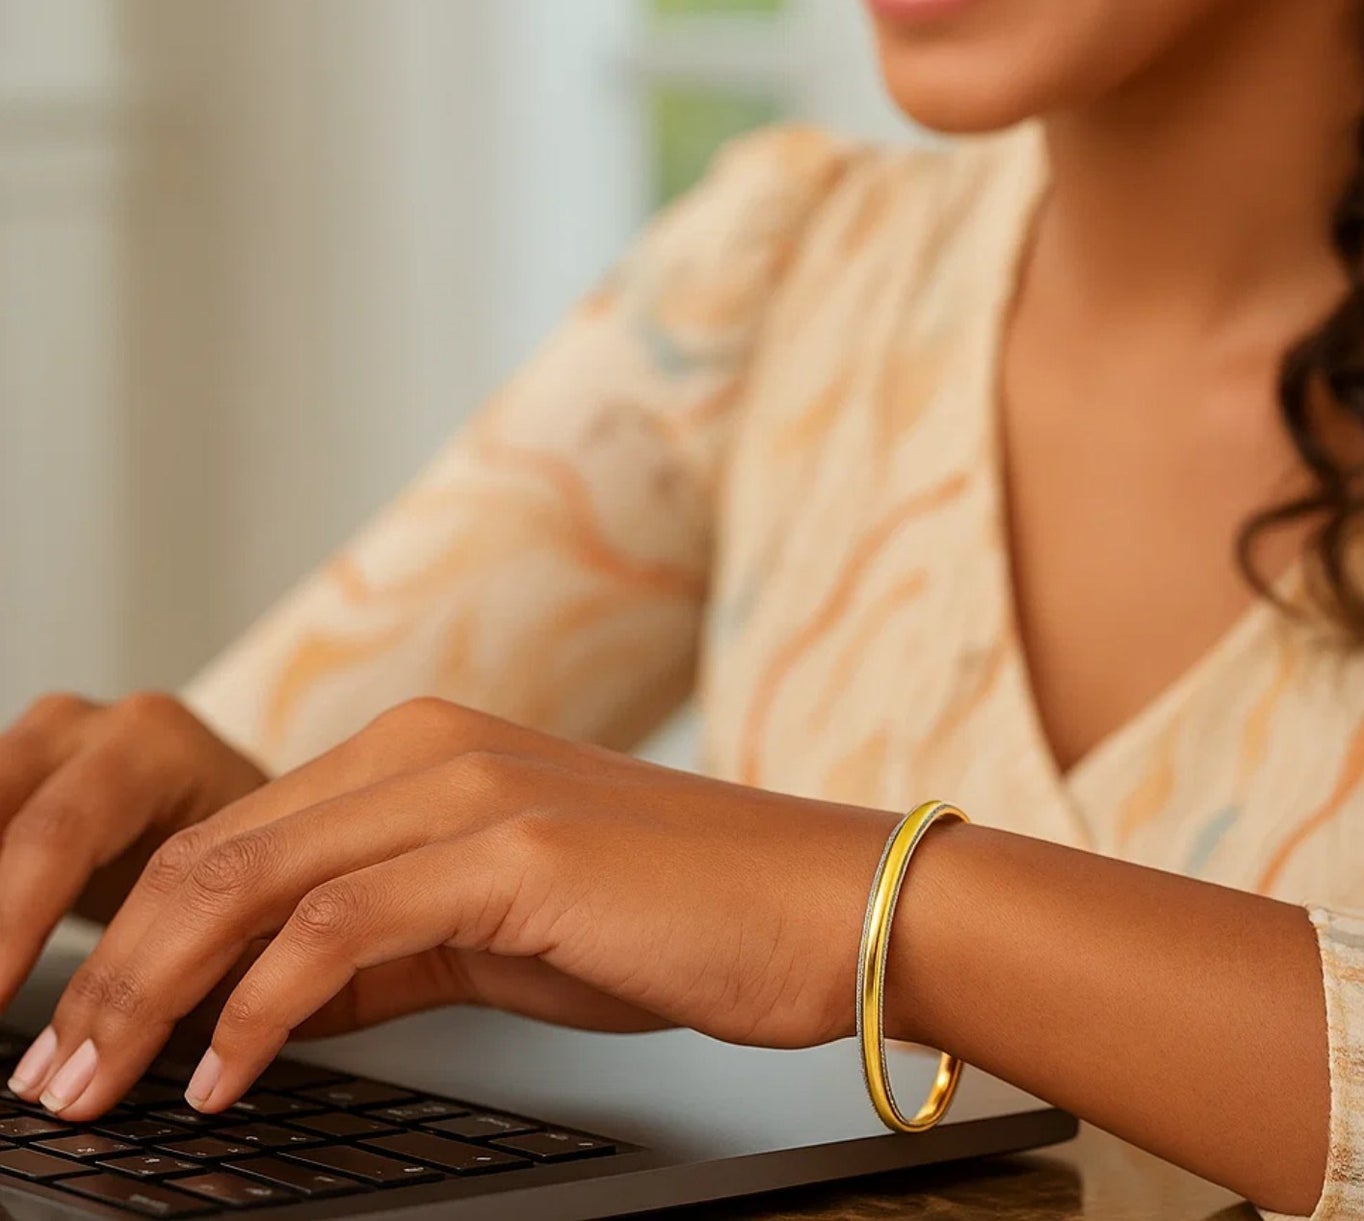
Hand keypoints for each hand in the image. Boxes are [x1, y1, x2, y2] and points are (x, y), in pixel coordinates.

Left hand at [12, 698, 902, 1120]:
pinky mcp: (516, 848)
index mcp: (428, 751)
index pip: (242, 835)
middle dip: (115, 969)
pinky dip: (260, 1008)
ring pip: (259, 878)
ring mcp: (474, 789)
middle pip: (223, 850)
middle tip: (49, 1074)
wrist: (815, 899)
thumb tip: (272, 1000)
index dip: (141, 936)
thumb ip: (388, 942)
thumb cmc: (671, 914)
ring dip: (155, 992)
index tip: (85, 1030)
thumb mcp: (500, 926)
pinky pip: (343, 925)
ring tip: (94, 1086)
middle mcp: (435, 748)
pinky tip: (225, 1076)